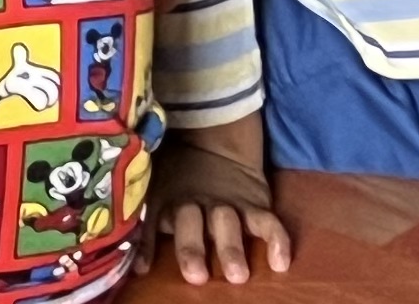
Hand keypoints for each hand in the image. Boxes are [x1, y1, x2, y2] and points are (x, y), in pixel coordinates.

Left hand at [150, 133, 291, 286]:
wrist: (214, 142)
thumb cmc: (178, 178)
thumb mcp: (157, 195)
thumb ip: (148, 230)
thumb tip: (139, 269)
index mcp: (167, 202)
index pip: (154, 223)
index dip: (148, 245)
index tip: (145, 269)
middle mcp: (195, 204)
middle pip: (191, 223)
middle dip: (192, 248)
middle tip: (196, 276)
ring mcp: (226, 205)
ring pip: (227, 224)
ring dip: (231, 248)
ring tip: (237, 275)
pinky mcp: (254, 205)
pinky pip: (268, 223)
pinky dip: (276, 241)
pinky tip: (280, 262)